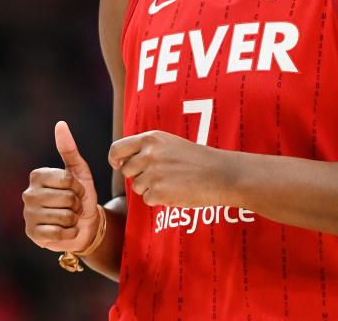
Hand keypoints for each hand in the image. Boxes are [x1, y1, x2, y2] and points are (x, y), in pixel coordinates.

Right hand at [22, 121, 99, 252]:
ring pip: (64, 216)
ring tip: (69, 217)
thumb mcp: (79, 171)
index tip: (76, 190)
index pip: (66, 180)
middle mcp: (27, 194)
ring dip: (74, 219)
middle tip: (73, 206)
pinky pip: (58, 233)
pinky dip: (69, 233)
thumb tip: (60, 124)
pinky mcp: (32, 235)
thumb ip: (69, 149)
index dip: (78, 187)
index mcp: (37, 176)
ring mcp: (28, 216)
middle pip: (66, 198)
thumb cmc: (81, 195)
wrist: (85, 224)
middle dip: (77, 203)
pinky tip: (65, 231)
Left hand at [108, 130, 226, 206]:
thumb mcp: (171, 144)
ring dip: (151, 188)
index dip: (115, 159)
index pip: (117, 149)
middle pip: (126, 171)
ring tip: (174, 182)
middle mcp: (149, 154)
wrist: (222, 174)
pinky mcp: (157, 192)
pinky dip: (160, 199)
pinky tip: (177, 191)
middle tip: (161, 176)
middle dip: (139, 176)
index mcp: (152, 138)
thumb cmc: (199, 160)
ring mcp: (152, 173)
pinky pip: (148, 200)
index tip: (119, 165)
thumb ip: (148, 150)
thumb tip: (124, 164)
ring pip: (137, 187)